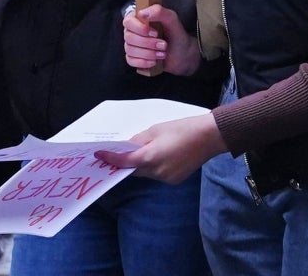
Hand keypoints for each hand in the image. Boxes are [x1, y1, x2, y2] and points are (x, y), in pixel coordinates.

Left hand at [95, 112, 224, 183]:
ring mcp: (167, 178)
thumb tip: (127, 146)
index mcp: (151, 157)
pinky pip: (157, 174)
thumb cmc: (182, 128)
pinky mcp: (175, 180)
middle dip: (126, 161)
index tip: (99, 154)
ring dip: (140, 164)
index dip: (110, 158)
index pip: (125, 162)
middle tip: (116, 152)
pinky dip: (152, 166)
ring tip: (140, 150)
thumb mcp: (156, 130)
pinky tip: (156, 155)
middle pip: (135, 169)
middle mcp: (158, 172)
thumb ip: (139, 140)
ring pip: (146, 173)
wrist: (209, 137)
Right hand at [124, 4, 200, 77]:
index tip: (155, 33)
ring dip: (148, 53)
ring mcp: (132, 45)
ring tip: (162, 54)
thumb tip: (142, 13)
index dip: (139, 28)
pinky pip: (130, 61)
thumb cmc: (176, 35)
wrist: (183, 55)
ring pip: (130, 50)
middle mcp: (133, 31)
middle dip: (148, 43)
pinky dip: (143, 62)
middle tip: (163, 45)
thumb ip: (159, 12)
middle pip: (129, 37)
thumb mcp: (172, 20)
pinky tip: (154, 61)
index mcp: (139, 19)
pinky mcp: (134, 58)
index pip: (128, 21)